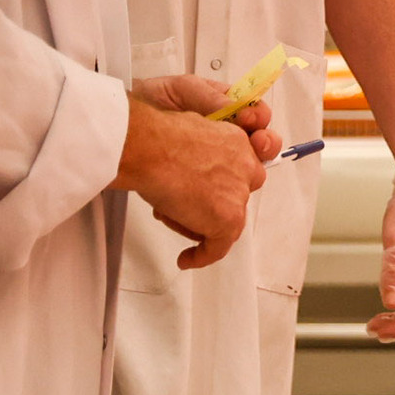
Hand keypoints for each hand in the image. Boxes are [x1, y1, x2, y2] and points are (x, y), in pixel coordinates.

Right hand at [117, 86, 277, 268]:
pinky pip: (218, 246)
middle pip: (237, 196)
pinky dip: (201, 256)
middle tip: (191, 209)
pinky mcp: (228, 218)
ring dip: (202, 226)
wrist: (149, 149)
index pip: (239, 170)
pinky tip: (187, 259)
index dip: (222, 185)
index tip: (210, 193)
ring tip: (174, 221)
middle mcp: (244, 166)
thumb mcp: (183, 135)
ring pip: (226, 220)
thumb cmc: (155, 139)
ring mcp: (238, 194)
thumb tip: (186, 168)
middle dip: (215, 204)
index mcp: (235, 142)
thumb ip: (196, 154)